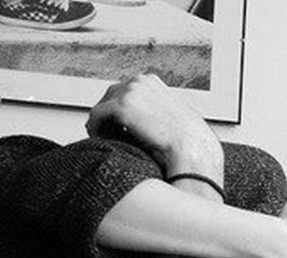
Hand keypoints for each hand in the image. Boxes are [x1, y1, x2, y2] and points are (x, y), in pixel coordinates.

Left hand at [86, 74, 222, 176]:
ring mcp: (129, 91)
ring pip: (102, 106)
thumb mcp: (170, 116)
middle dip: (107, 116)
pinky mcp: (121, 106)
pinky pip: (97, 116)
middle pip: (109, 96)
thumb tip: (143, 122)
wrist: (191, 147)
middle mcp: (138, 81)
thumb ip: (154, 111)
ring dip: (101, 123)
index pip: (123, 91)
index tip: (115, 126)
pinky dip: (95, 129)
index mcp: (150, 81)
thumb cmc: (186, 139)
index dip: (117, 110)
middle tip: (106, 134)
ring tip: (104, 139)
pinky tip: (100, 141)